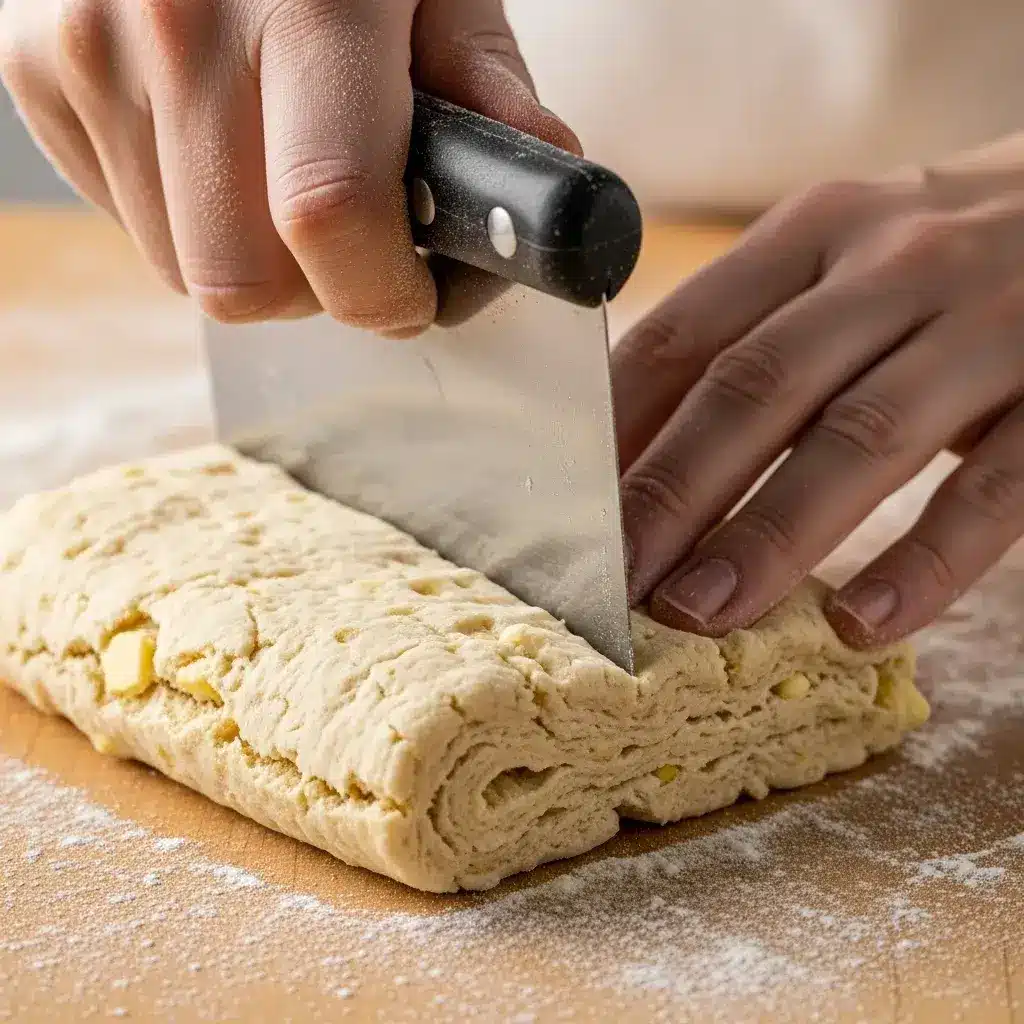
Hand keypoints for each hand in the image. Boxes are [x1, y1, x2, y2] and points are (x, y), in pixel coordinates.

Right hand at [0, 0, 577, 332]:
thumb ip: (487, 87)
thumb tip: (542, 183)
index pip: (331, 216)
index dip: (386, 291)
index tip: (421, 293)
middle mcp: (173, 23)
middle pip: (245, 281)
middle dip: (320, 292)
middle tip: (359, 244)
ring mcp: (86, 47)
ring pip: (185, 271)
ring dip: (257, 260)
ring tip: (287, 175)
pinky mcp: (35, 68)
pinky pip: (131, 223)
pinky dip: (191, 218)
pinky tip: (222, 147)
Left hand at [613, 139, 1023, 647]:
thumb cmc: (947, 259)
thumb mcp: (844, 263)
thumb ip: (754, 338)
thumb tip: (635, 453)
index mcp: (812, 234)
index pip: (685, 337)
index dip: (618, 431)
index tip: (571, 515)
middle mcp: (892, 265)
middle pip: (755, 388)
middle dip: (674, 493)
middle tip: (616, 585)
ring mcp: (988, 324)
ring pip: (860, 435)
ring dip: (770, 533)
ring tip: (701, 612)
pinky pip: (995, 487)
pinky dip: (926, 559)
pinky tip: (864, 624)